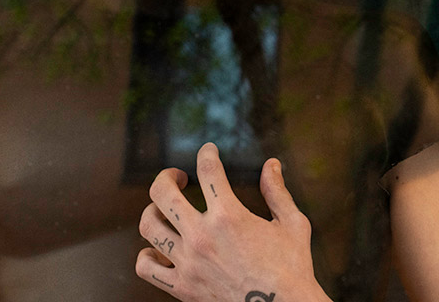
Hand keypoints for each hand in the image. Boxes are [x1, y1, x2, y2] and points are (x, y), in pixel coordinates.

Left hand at [137, 142, 330, 301]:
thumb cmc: (292, 269)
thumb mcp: (292, 224)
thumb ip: (277, 192)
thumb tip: (272, 164)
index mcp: (229, 216)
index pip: (208, 169)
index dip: (207, 153)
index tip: (209, 150)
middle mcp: (202, 236)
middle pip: (162, 193)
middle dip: (167, 176)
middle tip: (178, 177)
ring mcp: (188, 263)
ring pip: (148, 226)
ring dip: (153, 210)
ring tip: (165, 209)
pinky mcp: (181, 288)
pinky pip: (146, 267)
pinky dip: (146, 255)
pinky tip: (160, 248)